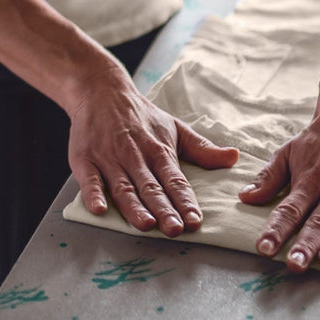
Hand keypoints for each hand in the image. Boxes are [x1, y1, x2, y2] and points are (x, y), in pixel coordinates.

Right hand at [68, 67, 240, 235]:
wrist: (100, 90)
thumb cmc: (141, 115)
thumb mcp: (174, 127)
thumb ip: (202, 149)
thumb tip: (234, 157)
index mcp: (159, 151)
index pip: (175, 180)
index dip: (185, 202)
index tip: (196, 221)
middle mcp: (135, 156)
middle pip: (151, 187)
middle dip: (164, 210)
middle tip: (175, 229)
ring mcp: (109, 159)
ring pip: (123, 188)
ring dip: (134, 207)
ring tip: (145, 224)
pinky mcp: (85, 160)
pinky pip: (89, 180)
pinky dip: (93, 194)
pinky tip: (99, 209)